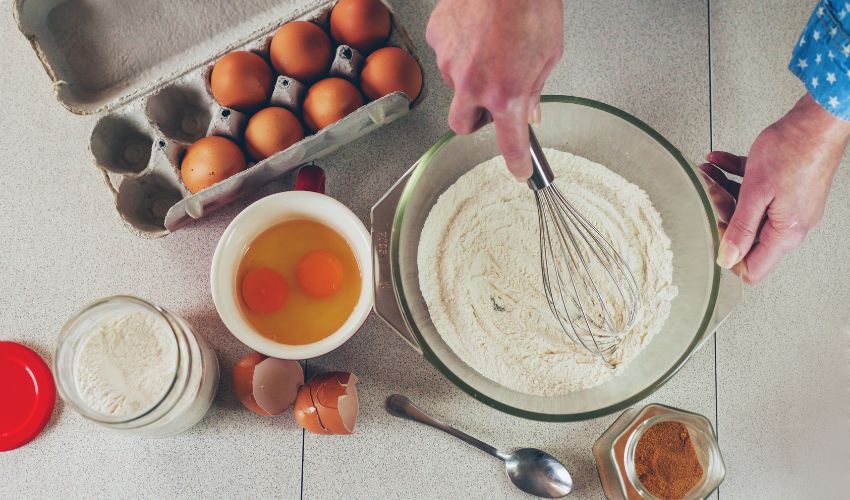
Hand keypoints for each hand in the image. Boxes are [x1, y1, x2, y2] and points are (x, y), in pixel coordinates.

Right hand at [426, 0, 563, 178]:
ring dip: (470, 78)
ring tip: (491, 48)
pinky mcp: (437, 38)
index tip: (519, 171)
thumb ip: (535, 87)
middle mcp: (473, 84)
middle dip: (476, 121)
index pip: (509, 143)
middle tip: (491, 106)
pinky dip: (460, 49)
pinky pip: (446, 54)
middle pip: (463, 126)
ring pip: (455, 86)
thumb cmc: (531, 3)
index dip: (516, 162)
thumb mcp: (549, 53)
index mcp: (507, 93)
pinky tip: (476, 31)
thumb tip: (529, 107)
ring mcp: (450, 62)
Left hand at [701, 94, 849, 283]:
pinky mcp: (788, 187)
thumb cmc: (793, 151)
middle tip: (709, 193)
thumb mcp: (756, 193)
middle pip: (746, 235)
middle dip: (722, 214)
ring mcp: (790, 205)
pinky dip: (736, 176)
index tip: (714, 232)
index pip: (752, 267)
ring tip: (707, 173)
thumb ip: (741, 228)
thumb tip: (727, 259)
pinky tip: (718, 161)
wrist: (817, 119)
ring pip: (748, 208)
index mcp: (785, 233)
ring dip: (724, 191)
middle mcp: (790, 223)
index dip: (728, 256)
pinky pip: (756, 189)